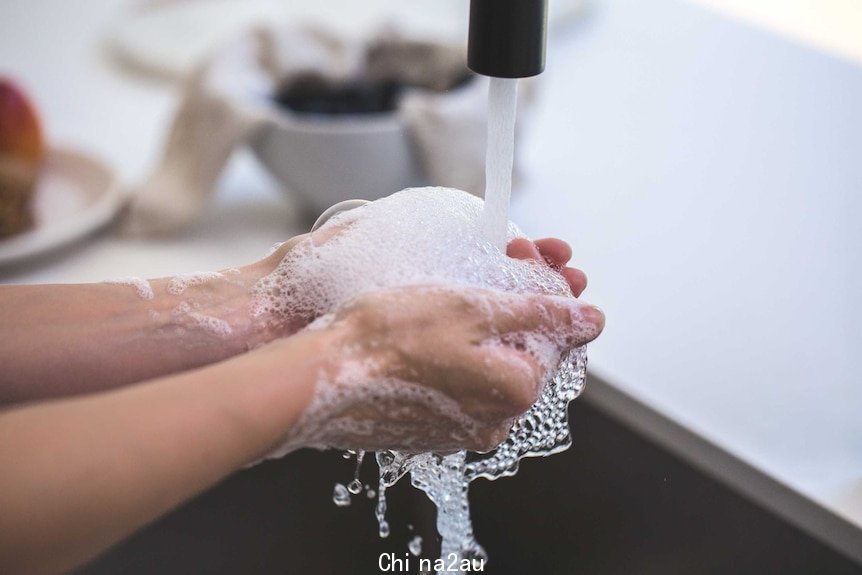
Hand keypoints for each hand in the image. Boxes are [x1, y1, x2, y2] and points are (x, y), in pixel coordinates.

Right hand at [281, 284, 603, 453]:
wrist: (318, 378)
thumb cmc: (388, 337)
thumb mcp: (473, 307)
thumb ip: (540, 311)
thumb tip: (591, 318)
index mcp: (515, 392)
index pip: (554, 337)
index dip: (543, 288)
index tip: (527, 255)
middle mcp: (493, 422)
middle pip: (523, 351)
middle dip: (516, 303)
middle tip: (503, 258)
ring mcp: (458, 430)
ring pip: (488, 367)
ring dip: (485, 326)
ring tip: (459, 287)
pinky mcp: (427, 430)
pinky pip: (457, 385)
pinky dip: (454, 353)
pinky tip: (430, 326)